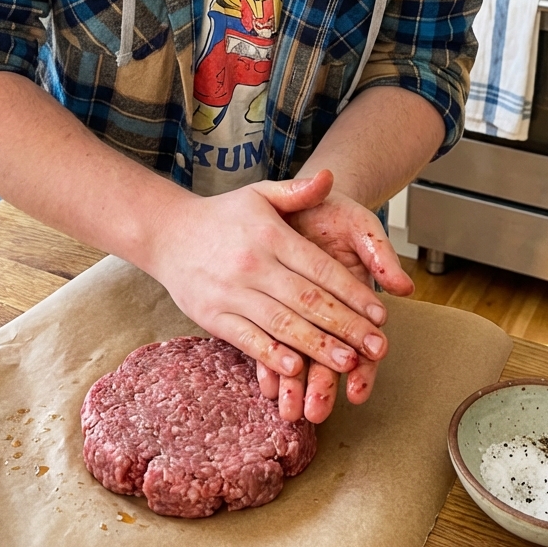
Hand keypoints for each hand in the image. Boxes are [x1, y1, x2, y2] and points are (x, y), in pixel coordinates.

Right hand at [147, 169, 392, 415]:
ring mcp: (231, 292)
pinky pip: (247, 339)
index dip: (352, 293)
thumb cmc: (222, 215)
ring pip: (282, 325)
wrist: (167, 233)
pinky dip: (271, 356)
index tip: (380, 314)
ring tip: (349, 363)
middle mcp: (253, 264)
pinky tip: (296, 369)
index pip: (320, 269)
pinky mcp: (212, 316)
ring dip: (318, 347)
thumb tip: (330, 177)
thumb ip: (297, 191)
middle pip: (308, 301)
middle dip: (346, 326)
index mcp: (270, 235)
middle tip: (377, 347)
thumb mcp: (260, 194)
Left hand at [256, 177, 414, 423]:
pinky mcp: (273, 306)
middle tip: (316, 412)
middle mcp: (328, 313)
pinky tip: (266, 386)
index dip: (364, 367)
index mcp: (354, 298)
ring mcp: (300, 313)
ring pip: (300, 356)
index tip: (358, 391)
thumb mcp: (360, 226)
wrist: (301, 199)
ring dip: (296, 385)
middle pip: (329, 357)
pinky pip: (271, 339)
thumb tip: (404, 286)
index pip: (363, 340)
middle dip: (324, 387)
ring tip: (290, 411)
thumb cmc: (336, 213)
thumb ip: (380, 254)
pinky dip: (269, 363)